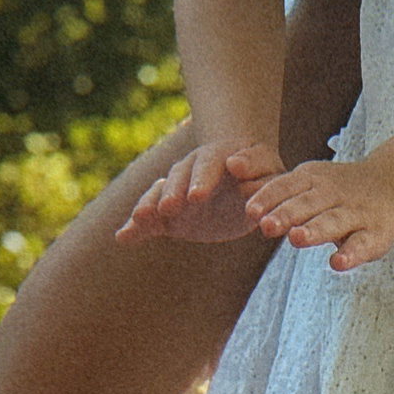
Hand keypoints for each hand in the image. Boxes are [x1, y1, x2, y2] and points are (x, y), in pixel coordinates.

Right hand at [115, 137, 285, 244]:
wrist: (247, 182)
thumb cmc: (264, 176)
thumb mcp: (271, 172)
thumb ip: (260, 174)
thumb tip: (241, 173)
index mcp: (220, 156)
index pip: (208, 164)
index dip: (201, 180)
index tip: (197, 197)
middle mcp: (194, 169)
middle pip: (179, 177)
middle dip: (173, 192)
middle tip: (167, 209)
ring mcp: (178, 190)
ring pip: (160, 193)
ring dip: (150, 206)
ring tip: (140, 220)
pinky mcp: (169, 214)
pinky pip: (150, 218)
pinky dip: (137, 227)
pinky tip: (123, 237)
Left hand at [246, 158, 393, 271]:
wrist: (393, 187)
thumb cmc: (338, 193)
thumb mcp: (309, 184)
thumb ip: (278, 190)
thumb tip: (237, 188)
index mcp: (313, 181)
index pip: (287, 186)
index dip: (269, 197)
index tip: (250, 211)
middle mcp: (333, 195)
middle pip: (307, 204)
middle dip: (286, 214)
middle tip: (265, 226)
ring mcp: (355, 214)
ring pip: (333, 221)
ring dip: (315, 230)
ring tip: (296, 239)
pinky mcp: (376, 235)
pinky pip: (362, 244)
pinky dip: (351, 254)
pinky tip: (337, 263)